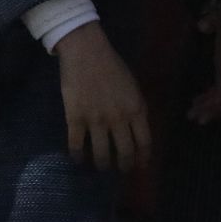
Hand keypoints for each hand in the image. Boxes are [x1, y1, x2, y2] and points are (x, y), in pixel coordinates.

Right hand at [53, 22, 152, 171]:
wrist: (86, 51)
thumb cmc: (112, 65)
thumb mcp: (133, 86)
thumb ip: (136, 108)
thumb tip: (137, 130)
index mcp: (136, 109)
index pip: (144, 142)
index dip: (143, 158)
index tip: (140, 165)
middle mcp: (119, 119)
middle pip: (125, 152)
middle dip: (124, 166)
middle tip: (120, 170)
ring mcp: (96, 121)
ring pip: (102, 155)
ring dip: (102, 165)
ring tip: (100, 166)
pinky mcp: (76, 119)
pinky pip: (77, 146)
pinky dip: (78, 156)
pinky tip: (78, 159)